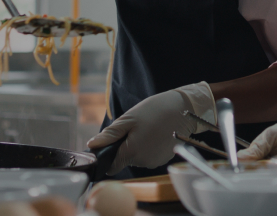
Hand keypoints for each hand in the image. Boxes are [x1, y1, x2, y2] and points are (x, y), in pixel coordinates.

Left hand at [86, 82, 214, 173]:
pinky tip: (155, 134)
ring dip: (138, 147)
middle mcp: (143, 162)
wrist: (184, 110)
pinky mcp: (163, 160)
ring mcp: (155, 162)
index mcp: (132, 152)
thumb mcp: (129, 119)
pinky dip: (149, 148)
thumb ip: (109, 135)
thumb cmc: (155, 111)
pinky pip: (149, 157)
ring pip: (137, 158)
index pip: (112, 166)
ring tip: (147, 129)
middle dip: (125, 147)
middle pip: (125, 160)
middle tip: (134, 129)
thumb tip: (92, 145)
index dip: (109, 156)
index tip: (113, 143)